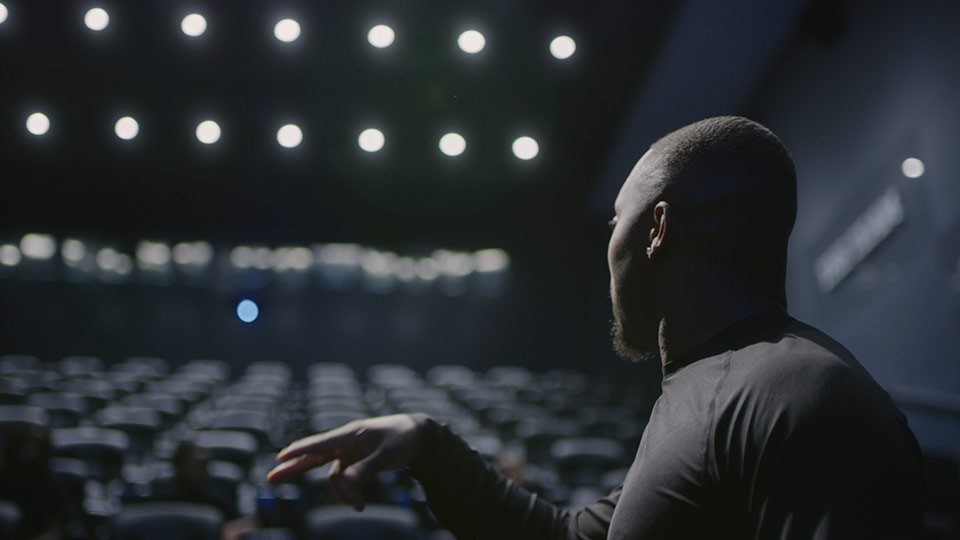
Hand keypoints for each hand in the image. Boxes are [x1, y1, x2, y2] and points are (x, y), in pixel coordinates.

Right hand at [266, 414, 421, 509]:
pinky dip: (350, 491)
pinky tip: (359, 504)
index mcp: (351, 434)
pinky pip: (345, 478)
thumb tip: (347, 483)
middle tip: (270, 477)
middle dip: (294, 467)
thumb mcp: (386, 455)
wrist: (419, 436)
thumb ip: (365, 469)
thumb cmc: (402, 439)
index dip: (300, 450)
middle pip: (314, 455)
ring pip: (334, 474)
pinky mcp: (356, 461)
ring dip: (342, 492)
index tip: (280, 457)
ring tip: (359, 506)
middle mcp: (346, 442)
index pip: (321, 443)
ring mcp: (350, 452)